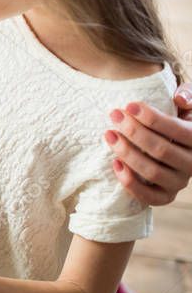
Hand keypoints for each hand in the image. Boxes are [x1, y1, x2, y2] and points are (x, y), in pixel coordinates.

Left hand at [105, 83, 191, 204]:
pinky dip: (130, 182)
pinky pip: (149, 197)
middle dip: (134, 131)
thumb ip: (188, 96)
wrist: (171, 146)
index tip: (129, 106)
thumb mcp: (186, 105)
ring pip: (152, 172)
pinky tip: (115, 163)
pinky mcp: (165, 196)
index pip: (177, 130)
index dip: (152, 118)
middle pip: (161, 150)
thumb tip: (179, 98)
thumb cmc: (175, 120)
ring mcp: (179, 182)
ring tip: (109, 134)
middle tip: (114, 115)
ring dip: (127, 153)